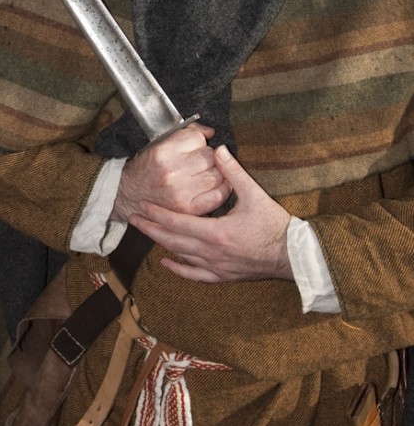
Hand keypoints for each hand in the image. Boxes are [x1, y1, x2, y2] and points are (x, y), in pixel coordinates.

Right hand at [111, 123, 229, 221]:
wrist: (129, 195)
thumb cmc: (146, 168)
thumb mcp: (159, 145)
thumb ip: (186, 134)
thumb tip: (211, 132)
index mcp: (163, 153)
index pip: (197, 138)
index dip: (197, 141)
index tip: (192, 147)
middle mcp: (172, 172)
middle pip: (210, 156)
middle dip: (207, 157)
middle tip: (197, 162)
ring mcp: (181, 192)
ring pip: (218, 174)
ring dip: (215, 173)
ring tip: (202, 174)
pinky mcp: (189, 208)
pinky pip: (219, 195)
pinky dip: (220, 189)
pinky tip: (211, 186)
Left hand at [128, 145, 292, 282]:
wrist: (294, 256)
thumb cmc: (275, 226)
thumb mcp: (254, 194)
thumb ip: (234, 172)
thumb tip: (220, 149)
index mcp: (216, 232)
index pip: (177, 222)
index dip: (157, 213)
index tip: (142, 204)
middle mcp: (212, 253)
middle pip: (172, 240)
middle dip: (150, 228)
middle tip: (133, 217)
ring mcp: (216, 267)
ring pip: (181, 257)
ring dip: (162, 244)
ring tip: (146, 232)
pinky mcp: (223, 276)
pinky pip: (195, 275)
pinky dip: (179, 269)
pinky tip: (166, 263)